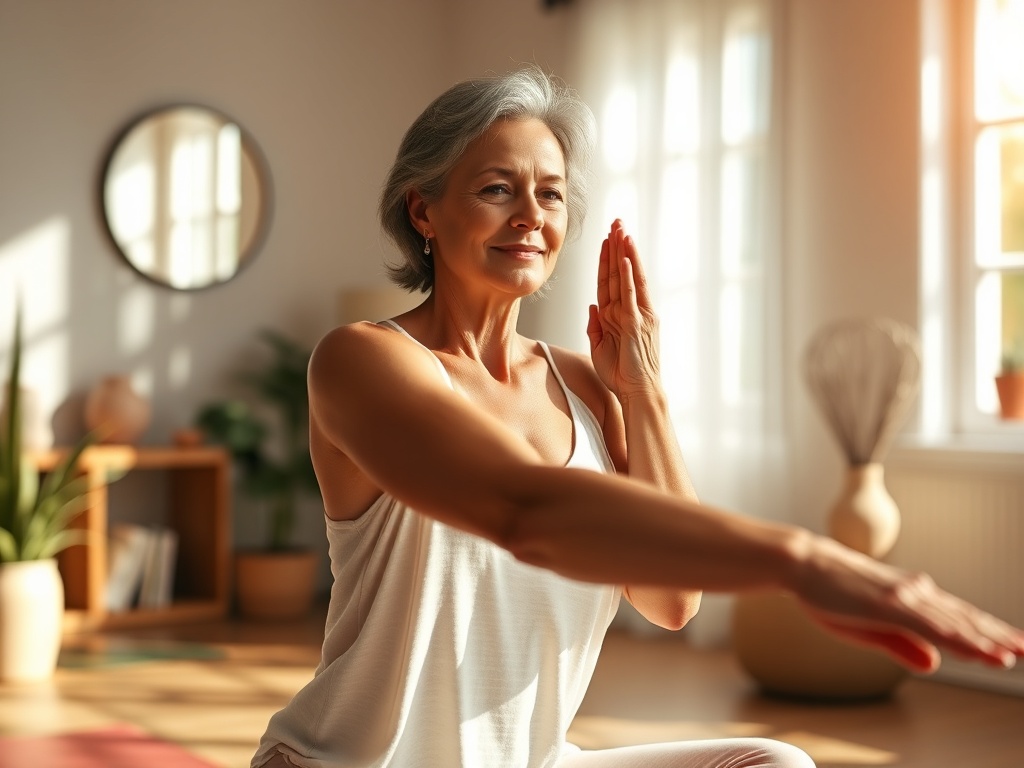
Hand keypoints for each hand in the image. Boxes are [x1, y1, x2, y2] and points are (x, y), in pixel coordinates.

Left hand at [587, 220, 661, 399]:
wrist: (637, 393)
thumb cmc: (621, 374)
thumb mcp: (600, 346)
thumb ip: (596, 325)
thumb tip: (593, 305)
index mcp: (621, 314)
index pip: (612, 280)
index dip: (608, 259)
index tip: (606, 239)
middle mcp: (632, 310)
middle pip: (622, 272)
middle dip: (618, 246)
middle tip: (617, 221)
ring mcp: (637, 315)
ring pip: (629, 277)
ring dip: (624, 253)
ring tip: (621, 229)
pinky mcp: (637, 324)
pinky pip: (631, 296)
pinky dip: (628, 276)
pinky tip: (625, 259)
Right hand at [794, 536, 1023, 672]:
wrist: (803, 565)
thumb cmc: (830, 592)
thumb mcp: (868, 627)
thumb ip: (903, 645)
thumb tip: (935, 664)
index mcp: (910, 597)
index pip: (958, 617)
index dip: (989, 633)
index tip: (1016, 646)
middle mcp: (915, 593)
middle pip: (966, 619)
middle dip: (1000, 637)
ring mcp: (904, 597)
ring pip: (955, 623)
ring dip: (987, 641)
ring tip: (1014, 654)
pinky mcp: (890, 604)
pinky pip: (932, 625)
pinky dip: (960, 638)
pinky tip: (980, 650)